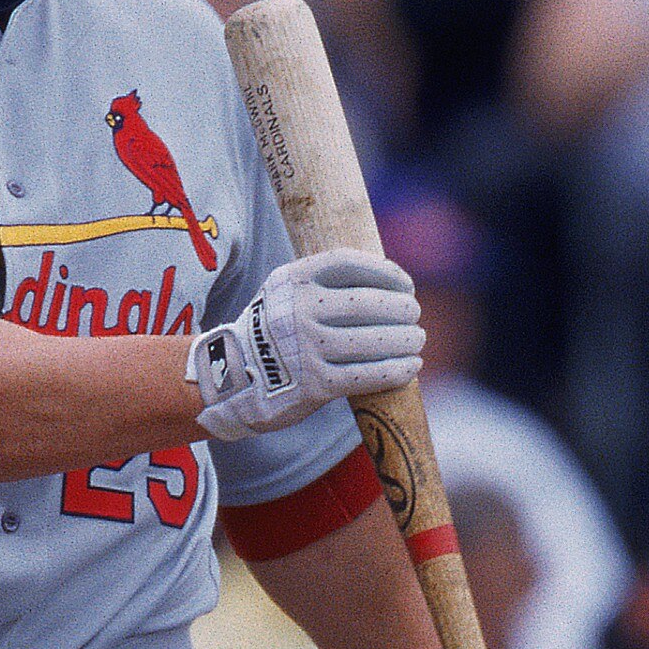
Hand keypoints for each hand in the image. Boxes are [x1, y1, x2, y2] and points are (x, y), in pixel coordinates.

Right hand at [185, 249, 419, 440]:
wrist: (231, 378)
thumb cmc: (275, 332)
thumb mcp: (287, 293)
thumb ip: (327, 283)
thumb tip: (392, 283)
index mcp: (292, 280)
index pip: (348, 264)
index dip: (385, 271)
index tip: (406, 283)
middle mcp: (297, 311)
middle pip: (366, 303)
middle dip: (401, 308)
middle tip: (414, 315)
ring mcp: (304, 349)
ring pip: (371, 341)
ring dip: (404, 340)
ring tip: (417, 340)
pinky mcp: (313, 385)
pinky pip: (365, 376)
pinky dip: (394, 371)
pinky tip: (410, 367)